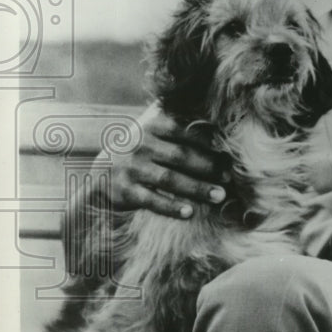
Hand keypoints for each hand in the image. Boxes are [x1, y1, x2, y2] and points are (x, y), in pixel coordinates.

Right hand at [104, 103, 229, 218]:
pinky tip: (190, 213)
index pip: (184, 130)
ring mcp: (132, 168)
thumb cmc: (142, 149)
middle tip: (229, 178)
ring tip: (219, 196)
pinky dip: (171, 207)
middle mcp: (141, 144)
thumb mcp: (154, 130)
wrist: (102, 173)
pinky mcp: (125, 190)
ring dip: (197, 188)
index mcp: (153, 126)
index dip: (208, 141)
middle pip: (181, 156)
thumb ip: (180, 121)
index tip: (229, 154)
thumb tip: (221, 119)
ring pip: (169, 179)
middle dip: (208, 167)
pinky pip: (152, 200)